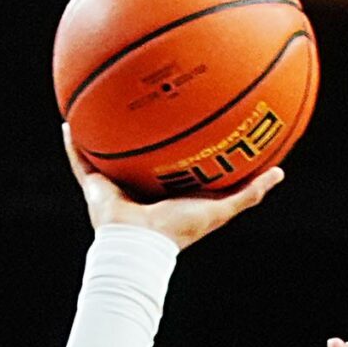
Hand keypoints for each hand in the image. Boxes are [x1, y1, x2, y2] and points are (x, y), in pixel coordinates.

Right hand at [63, 124, 282, 249]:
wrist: (142, 247)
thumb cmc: (180, 231)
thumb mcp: (220, 207)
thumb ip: (249, 193)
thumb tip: (279, 173)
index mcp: (164, 188)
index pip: (169, 159)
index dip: (174, 139)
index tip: (181, 114)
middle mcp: (138, 185)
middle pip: (136, 151)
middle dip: (137, 128)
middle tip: (141, 99)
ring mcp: (114, 185)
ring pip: (105, 152)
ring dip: (100, 130)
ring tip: (97, 102)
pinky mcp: (94, 188)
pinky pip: (80, 161)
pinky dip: (72, 144)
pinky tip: (68, 123)